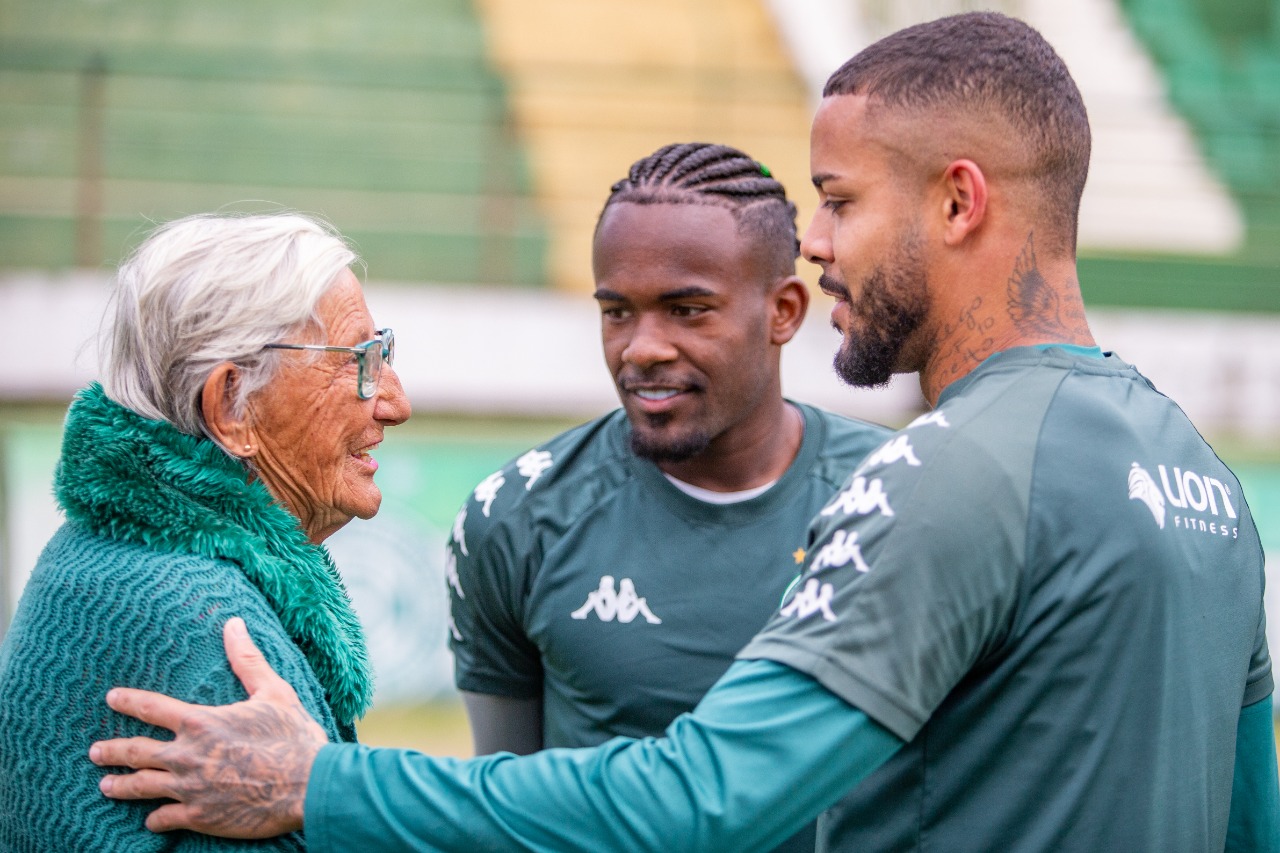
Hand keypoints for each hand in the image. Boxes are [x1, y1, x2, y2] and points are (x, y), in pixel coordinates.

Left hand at [88, 617, 327, 837]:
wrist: (308, 785)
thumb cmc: (293, 735)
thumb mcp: (273, 691)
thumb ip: (246, 660)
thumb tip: (233, 624)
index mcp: (201, 722)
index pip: (152, 708)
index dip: (129, 701)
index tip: (112, 698)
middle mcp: (187, 756)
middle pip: (136, 752)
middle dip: (111, 750)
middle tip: (94, 751)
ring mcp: (190, 789)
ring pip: (142, 787)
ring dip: (120, 786)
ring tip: (105, 786)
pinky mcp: (200, 817)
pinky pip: (165, 818)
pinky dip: (155, 819)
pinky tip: (151, 820)